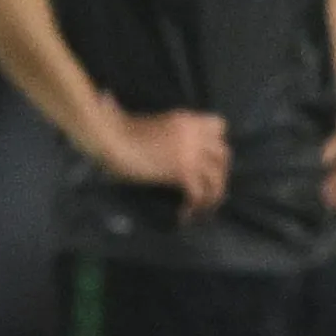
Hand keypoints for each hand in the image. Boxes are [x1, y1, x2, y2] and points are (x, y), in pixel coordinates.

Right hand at [85, 94, 228, 219]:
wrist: (111, 139)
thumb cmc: (122, 132)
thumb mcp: (157, 125)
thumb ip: (173, 134)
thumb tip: (177, 151)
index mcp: (189, 120)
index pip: (220, 127)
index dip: (218, 145)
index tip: (210, 160)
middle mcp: (196, 134)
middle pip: (224, 156)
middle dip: (219, 175)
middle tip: (209, 191)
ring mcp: (192, 153)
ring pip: (216, 178)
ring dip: (212, 197)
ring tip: (202, 210)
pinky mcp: (182, 171)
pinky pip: (198, 193)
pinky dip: (194, 206)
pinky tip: (184, 215)